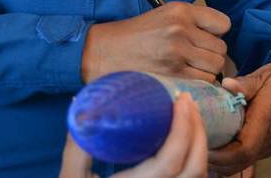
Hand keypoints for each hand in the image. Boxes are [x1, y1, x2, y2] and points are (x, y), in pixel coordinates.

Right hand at [59, 93, 207, 177]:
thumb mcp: (70, 177)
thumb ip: (77, 147)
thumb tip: (81, 107)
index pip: (170, 162)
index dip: (182, 129)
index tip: (179, 101)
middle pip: (195, 168)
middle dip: (198, 131)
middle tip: (187, 102)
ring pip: (198, 176)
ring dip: (199, 143)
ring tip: (190, 115)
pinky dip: (195, 156)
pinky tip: (186, 138)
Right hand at [81, 2, 229, 82]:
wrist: (104, 52)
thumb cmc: (134, 36)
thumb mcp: (163, 15)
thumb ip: (191, 22)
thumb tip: (217, 38)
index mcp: (180, 11)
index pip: (223, 24)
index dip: (216, 34)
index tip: (206, 39)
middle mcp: (181, 29)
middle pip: (221, 49)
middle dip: (211, 55)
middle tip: (195, 58)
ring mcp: (178, 53)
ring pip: (215, 67)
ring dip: (206, 71)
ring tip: (188, 69)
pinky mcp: (174, 74)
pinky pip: (204, 82)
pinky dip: (198, 83)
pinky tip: (183, 78)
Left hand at [207, 61, 270, 174]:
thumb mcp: (266, 75)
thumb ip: (246, 83)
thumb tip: (226, 84)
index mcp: (266, 121)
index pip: (243, 150)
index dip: (220, 153)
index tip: (201, 142)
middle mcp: (268, 140)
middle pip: (238, 163)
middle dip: (214, 160)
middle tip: (191, 142)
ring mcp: (267, 146)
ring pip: (239, 164)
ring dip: (219, 160)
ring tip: (200, 141)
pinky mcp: (265, 146)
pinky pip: (243, 159)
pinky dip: (226, 158)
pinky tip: (213, 142)